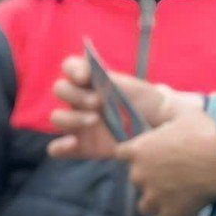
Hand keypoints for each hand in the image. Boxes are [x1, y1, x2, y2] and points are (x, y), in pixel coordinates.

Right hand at [47, 54, 179, 158]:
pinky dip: (60, 146)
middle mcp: (79, 99)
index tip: (86, 76)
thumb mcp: (139, 91)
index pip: (70, 67)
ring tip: (94, 120)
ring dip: (71, 118)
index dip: (73, 69)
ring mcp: (77, 123)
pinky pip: (56, 148)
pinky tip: (73, 143)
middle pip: (60, 89)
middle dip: (76, 94)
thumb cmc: (149, 104)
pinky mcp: (79, 146)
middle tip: (98, 102)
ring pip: (56, 117)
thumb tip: (99, 75)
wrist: (158, 131)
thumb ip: (118, 83)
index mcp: (92, 80)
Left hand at [117, 110, 215, 215]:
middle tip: (171, 174)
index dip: (133, 154)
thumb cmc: (206, 132)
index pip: (121, 153)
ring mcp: (153, 196)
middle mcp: (140, 174)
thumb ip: (168, 116)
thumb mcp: (184, 115)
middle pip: (135, 180)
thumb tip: (163, 111)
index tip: (144, 154)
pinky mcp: (169, 214)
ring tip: (172, 199)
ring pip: (144, 206)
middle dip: (149, 178)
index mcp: (139, 149)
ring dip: (155, 203)